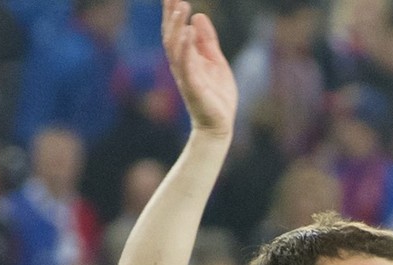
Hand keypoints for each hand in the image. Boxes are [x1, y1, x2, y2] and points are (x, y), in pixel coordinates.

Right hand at [163, 0, 236, 138]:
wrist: (220, 124)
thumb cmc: (216, 95)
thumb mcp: (216, 61)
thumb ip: (207, 40)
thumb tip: (198, 16)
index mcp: (187, 57)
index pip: (177, 31)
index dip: (173, 13)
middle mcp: (181, 64)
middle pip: (172, 35)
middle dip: (171, 16)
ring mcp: (185, 74)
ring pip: (175, 47)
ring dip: (176, 27)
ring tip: (180, 8)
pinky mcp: (192, 85)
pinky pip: (186, 64)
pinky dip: (186, 47)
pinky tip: (187, 33)